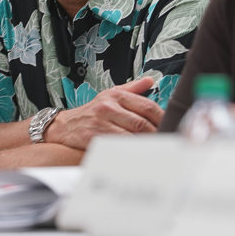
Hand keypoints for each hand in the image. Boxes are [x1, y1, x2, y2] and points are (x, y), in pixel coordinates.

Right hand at [44, 76, 162, 148]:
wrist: (62, 126)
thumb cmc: (91, 111)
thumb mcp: (109, 94)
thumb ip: (132, 89)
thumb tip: (151, 80)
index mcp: (117, 95)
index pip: (147, 106)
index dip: (162, 118)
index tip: (172, 126)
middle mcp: (109, 106)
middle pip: (142, 122)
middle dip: (157, 133)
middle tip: (168, 142)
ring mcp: (101, 121)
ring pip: (132, 134)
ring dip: (147, 143)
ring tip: (159, 149)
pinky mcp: (94, 136)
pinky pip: (119, 145)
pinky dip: (131, 150)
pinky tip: (140, 154)